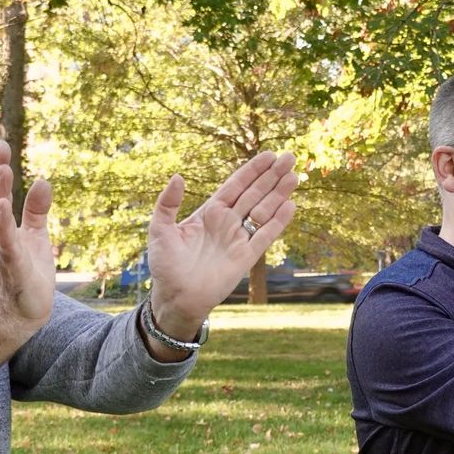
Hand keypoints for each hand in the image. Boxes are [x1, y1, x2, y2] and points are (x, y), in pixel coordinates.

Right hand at [0, 140, 55, 335]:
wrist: (25, 309)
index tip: (2, 143)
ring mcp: (3, 251)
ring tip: (3, 170)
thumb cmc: (28, 270)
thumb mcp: (36, 234)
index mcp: (0, 226)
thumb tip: (44, 180)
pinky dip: (4, 225)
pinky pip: (6, 243)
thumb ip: (36, 209)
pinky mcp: (13, 266)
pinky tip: (3, 207)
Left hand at [146, 152, 297, 339]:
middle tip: (289, 157)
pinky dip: (278, 221)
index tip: (269, 155)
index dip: (253, 170)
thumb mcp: (160, 230)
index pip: (236, 186)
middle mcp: (227, 222)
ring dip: (279, 194)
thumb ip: (167, 203)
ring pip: (264, 211)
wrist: (177, 297)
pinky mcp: (246, 256)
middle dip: (272, 176)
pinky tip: (290, 205)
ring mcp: (238, 238)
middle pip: (255, 193)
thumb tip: (177, 177)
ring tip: (294, 176)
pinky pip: (265, 235)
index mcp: (210, 212)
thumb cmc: (165, 265)